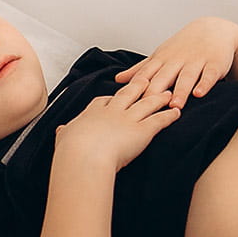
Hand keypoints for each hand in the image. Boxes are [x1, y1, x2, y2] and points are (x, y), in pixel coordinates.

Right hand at [54, 77, 180, 170]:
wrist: (84, 156)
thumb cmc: (72, 150)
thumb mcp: (64, 139)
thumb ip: (65, 133)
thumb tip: (61, 131)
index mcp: (92, 114)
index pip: (102, 101)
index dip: (110, 98)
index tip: (114, 96)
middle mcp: (112, 112)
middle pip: (127, 95)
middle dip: (138, 86)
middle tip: (146, 80)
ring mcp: (128, 119)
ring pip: (146, 103)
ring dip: (158, 97)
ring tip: (167, 93)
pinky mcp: (142, 131)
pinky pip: (158, 120)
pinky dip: (169, 116)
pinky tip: (176, 113)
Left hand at [115, 17, 237, 108]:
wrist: (213, 29)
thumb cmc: (182, 47)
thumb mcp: (159, 56)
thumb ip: (140, 70)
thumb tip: (117, 80)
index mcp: (161, 60)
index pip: (146, 75)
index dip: (137, 88)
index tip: (128, 103)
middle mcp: (177, 61)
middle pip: (163, 77)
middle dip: (156, 92)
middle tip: (149, 108)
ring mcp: (196, 62)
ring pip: (186, 77)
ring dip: (180, 91)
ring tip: (175, 105)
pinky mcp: (214, 64)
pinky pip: (209, 74)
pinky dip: (205, 83)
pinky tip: (200, 93)